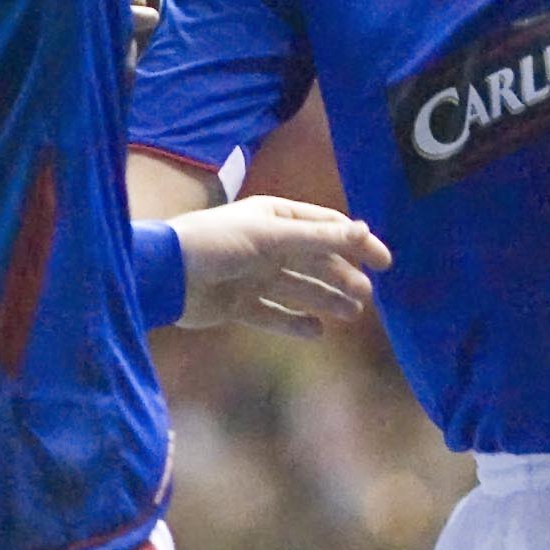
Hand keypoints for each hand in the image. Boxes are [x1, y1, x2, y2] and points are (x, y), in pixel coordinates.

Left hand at [172, 196, 391, 337]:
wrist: (166, 274)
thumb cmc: (217, 243)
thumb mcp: (272, 236)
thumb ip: (319, 238)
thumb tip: (365, 231)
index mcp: (275, 218)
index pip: (326, 228)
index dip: (356, 243)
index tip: (383, 262)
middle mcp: (267, 245)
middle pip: (315, 261)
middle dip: (342, 276)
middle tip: (366, 296)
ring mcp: (253, 275)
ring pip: (299, 289)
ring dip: (325, 299)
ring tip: (350, 314)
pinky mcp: (238, 305)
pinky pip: (274, 315)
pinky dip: (294, 323)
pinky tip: (316, 331)